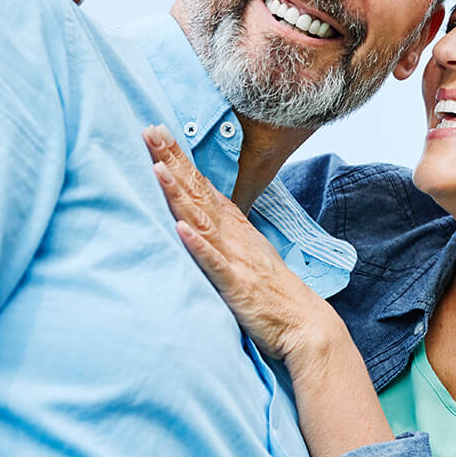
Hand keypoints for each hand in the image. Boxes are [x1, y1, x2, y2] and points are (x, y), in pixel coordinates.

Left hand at [142, 124, 345, 359]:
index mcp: (235, 228)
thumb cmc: (273, 292)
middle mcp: (234, 236)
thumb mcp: (247, 253)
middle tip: (151, 132)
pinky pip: (214, 264)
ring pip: (202, 221)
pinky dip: (198, 246)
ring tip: (159, 169)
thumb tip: (197, 216)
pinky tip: (181, 229)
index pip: (203, 186)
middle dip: (173, 162)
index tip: (158, 132)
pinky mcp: (236, 286)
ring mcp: (236, 258)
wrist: (304, 324)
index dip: (180, 159)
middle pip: (198, 193)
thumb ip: (224, 232)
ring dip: (180, 195)